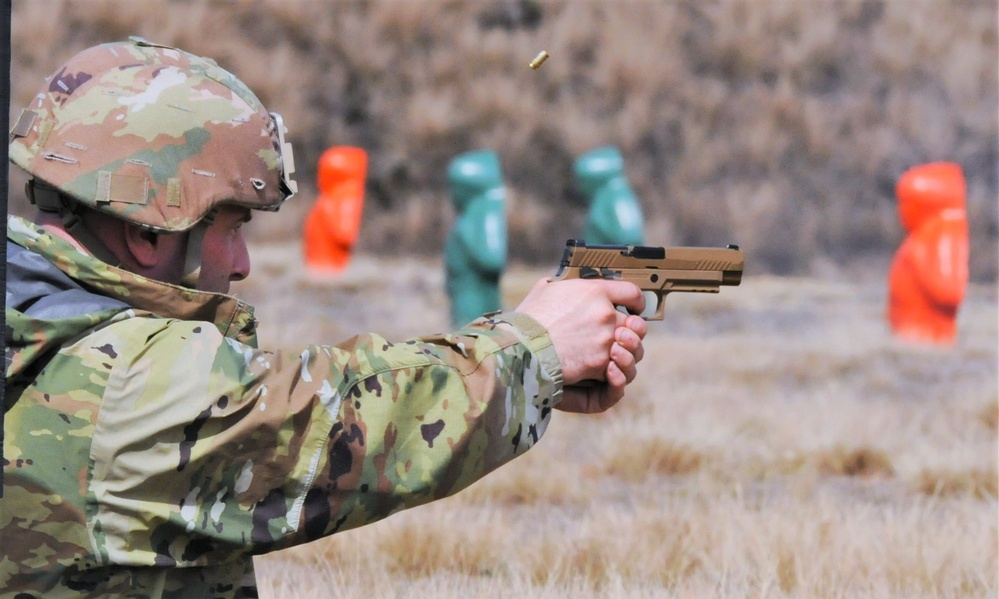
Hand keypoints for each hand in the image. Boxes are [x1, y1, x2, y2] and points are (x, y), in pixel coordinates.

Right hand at [514, 278, 646, 412]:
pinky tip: (594, 369)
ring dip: (620, 353)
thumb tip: (563, 285)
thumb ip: (563, 286)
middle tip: (615, 339)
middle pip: (633, 324)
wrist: (521, 349)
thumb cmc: (527, 321)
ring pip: (628, 348)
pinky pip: (614, 367)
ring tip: (606, 356)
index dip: (637, 302)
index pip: (631, 292)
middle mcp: (604, 312)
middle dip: (627, 332)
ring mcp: (605, 338)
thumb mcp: (544, 290)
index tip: (635, 309)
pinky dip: (607, 371)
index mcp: (594, 291)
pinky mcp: (600, 361)